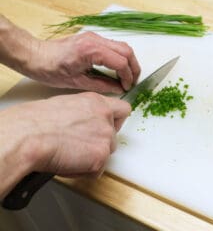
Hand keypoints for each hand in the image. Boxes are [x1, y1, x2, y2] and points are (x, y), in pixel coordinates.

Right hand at [0, 92, 129, 197]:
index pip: (123, 110)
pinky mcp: (100, 156)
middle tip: (79, 147)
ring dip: (91, 158)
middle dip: (99, 143)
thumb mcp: (66, 106)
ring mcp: (105, 137)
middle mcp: (105, 117)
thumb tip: (85, 124)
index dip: (115, 121)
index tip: (107, 127)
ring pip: (106, 153)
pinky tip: (68, 164)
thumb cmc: (35, 122)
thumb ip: (84, 113)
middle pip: (114, 136)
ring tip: (69, 156)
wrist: (28, 137)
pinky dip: (83, 172)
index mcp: (96, 102)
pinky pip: (97, 170)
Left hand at [25, 31, 140, 92]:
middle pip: (127, 51)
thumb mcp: (78, 83)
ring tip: (127, 77)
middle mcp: (95, 40)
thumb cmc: (51, 70)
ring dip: (129, 62)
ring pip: (123, 47)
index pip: (121, 62)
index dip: (127, 77)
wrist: (36, 55)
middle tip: (132, 82)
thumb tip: (119, 89)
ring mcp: (95, 37)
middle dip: (133, 68)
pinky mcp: (93, 38)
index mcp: (91, 51)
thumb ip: (102, 85)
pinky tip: (118, 69)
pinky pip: (114, 46)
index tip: (127, 87)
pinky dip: (121, 57)